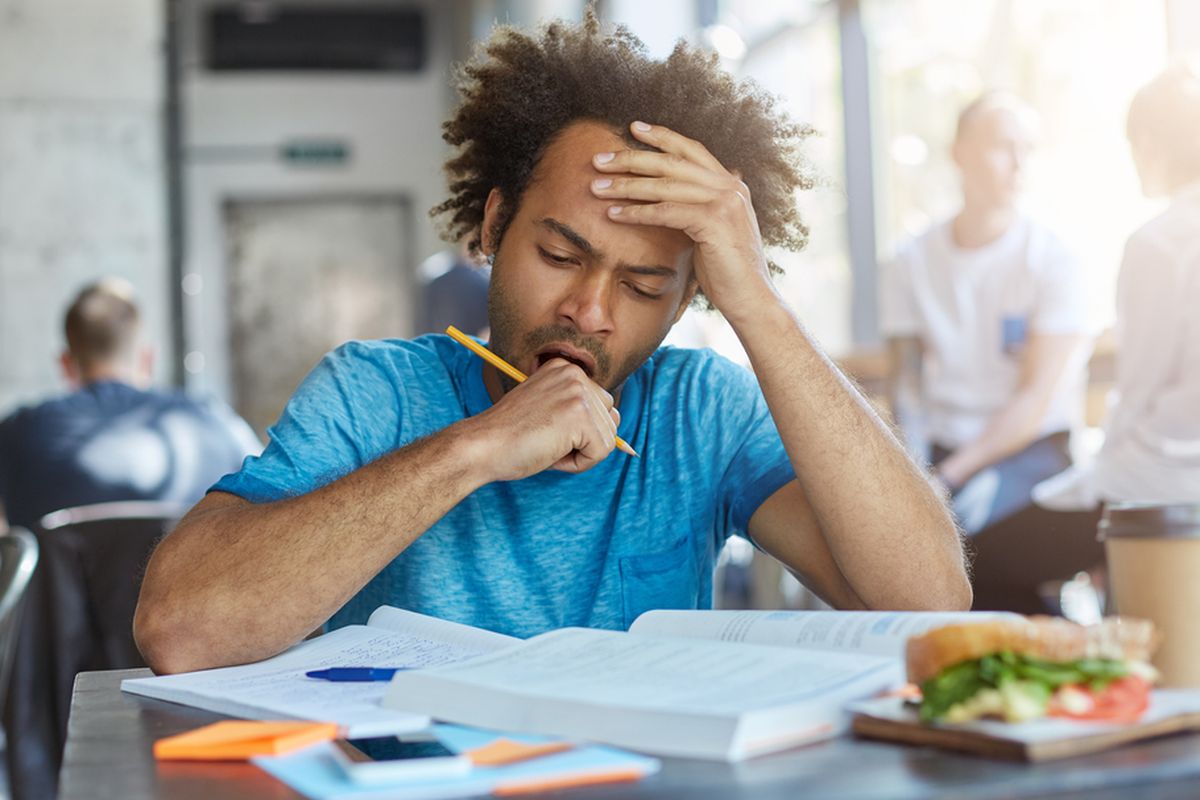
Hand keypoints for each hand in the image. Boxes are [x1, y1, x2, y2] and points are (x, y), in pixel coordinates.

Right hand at [469, 359, 619, 480]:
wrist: (482, 446)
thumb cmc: (509, 436)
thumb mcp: (546, 411)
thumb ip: (575, 411)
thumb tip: (620, 440)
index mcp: (565, 368)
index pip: (599, 405)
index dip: (576, 429)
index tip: (544, 429)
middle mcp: (575, 374)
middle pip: (610, 419)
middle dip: (585, 440)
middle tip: (547, 440)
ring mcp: (579, 393)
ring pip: (607, 438)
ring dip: (581, 453)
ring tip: (547, 446)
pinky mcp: (580, 416)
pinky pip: (601, 452)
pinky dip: (579, 464)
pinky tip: (551, 453)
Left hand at [591, 120, 778, 322]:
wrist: (751, 299)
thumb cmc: (727, 272)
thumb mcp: (713, 231)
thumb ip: (698, 209)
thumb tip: (674, 201)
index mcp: (730, 184)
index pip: (692, 150)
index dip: (662, 136)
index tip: (633, 128)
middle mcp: (729, 187)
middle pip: (672, 162)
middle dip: (632, 158)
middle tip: (599, 159)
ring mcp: (724, 203)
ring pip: (665, 185)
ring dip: (626, 185)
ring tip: (596, 187)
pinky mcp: (714, 223)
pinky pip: (666, 211)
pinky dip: (637, 212)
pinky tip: (614, 214)